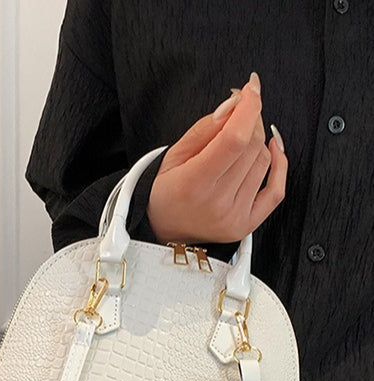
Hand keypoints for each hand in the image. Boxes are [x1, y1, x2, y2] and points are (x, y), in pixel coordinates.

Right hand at [147, 72, 287, 244]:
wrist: (164, 229)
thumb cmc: (166, 190)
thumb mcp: (174, 154)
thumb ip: (206, 128)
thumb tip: (236, 104)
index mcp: (194, 183)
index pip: (234, 139)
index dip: (248, 108)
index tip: (251, 88)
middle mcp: (217, 203)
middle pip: (251, 146)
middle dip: (249, 120)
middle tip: (238, 113)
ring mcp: (234, 217)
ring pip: (264, 162)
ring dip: (257, 141)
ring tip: (239, 140)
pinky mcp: (246, 225)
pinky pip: (276, 191)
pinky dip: (280, 164)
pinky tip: (272, 148)